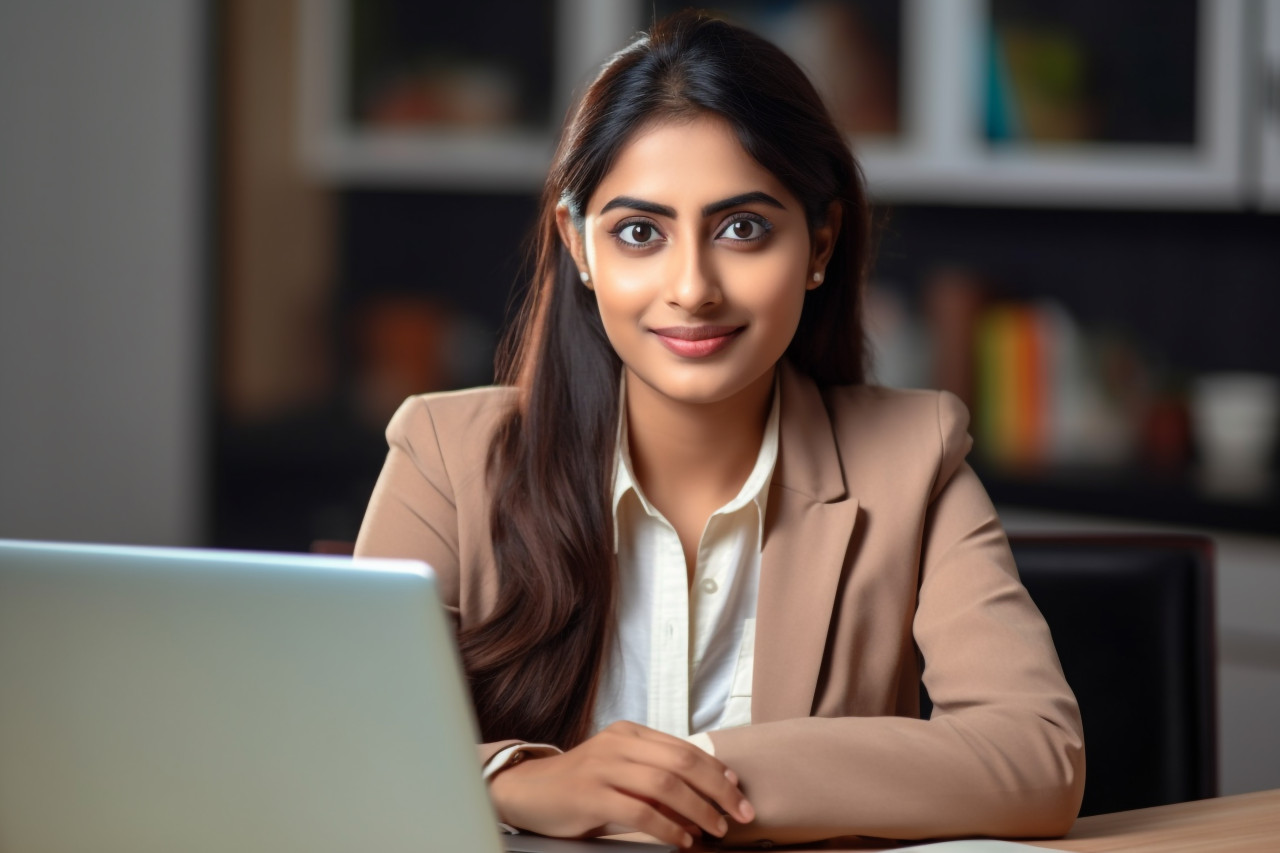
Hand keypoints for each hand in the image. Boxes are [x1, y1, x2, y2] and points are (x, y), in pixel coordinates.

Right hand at [487, 720, 754, 848]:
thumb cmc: (581, 785)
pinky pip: (639, 810)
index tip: (738, 793)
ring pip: (665, 784)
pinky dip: (667, 827)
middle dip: (718, 790)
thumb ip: (654, 774)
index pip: (685, 747)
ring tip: (716, 830)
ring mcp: (602, 767)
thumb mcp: (619, 769)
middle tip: (740, 815)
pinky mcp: (589, 795)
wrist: (528, 792)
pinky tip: (682, 840)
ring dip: (698, 810)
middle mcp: (618, 744)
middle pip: (682, 761)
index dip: (716, 771)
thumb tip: (707, 798)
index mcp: (630, 734)